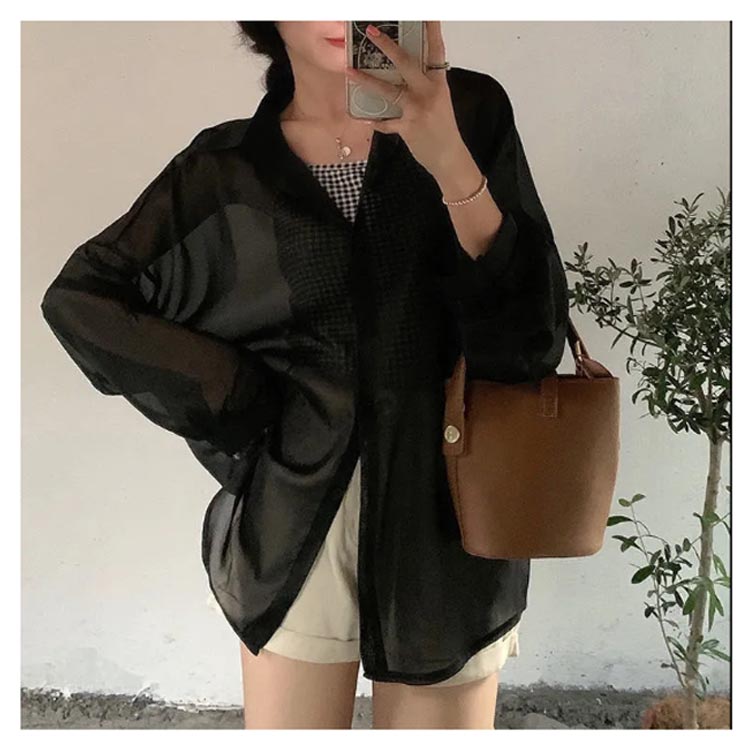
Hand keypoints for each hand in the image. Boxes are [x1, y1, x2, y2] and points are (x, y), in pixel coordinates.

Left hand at [344, 21, 469, 180]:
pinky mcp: (408, 127)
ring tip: (350, 72)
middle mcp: (429, 92)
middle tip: (371, 32)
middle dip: (388, 46)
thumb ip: (424, 86)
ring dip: (366, 81)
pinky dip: (376, 121)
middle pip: (407, 63)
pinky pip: (385, 122)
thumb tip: (406, 74)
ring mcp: (417, 109)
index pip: (435, 50)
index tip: (425, 14)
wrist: (449, 157)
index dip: (431, 30)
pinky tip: (365, 118)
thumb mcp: (439, 102)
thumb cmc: (443, 130)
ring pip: (388, 90)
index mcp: (439, 83)